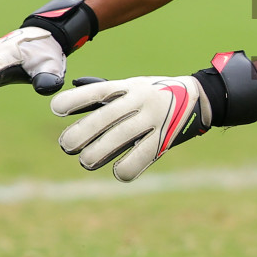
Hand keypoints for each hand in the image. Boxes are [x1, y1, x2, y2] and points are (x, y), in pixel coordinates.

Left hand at [53, 75, 211, 181]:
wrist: (200, 97)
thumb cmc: (154, 93)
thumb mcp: (132, 86)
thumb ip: (104, 96)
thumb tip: (66, 105)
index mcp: (128, 86)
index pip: (98, 91)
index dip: (75, 100)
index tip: (56, 110)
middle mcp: (140, 99)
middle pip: (104, 118)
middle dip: (80, 134)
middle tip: (67, 145)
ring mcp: (154, 119)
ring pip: (120, 138)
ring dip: (97, 153)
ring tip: (87, 161)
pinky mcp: (165, 140)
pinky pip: (141, 157)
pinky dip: (126, 168)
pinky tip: (119, 171)